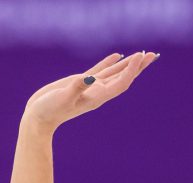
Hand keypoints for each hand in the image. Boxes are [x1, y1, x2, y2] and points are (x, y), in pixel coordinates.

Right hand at [22, 51, 158, 132]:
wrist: (38, 119)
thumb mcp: (63, 97)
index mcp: (97, 96)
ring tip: (141, 54)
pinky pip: (100, 70)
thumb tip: (90, 78)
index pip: (121, 82)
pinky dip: (110, 63)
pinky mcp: (81, 83)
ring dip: (128, 64)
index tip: (140, 56)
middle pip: (123, 78)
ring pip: (114, 73)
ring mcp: (90, 87)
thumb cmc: (49, 110)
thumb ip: (77, 87)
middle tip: (153, 55)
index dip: (132, 69)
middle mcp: (97, 92)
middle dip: (138, 67)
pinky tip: (117, 55)